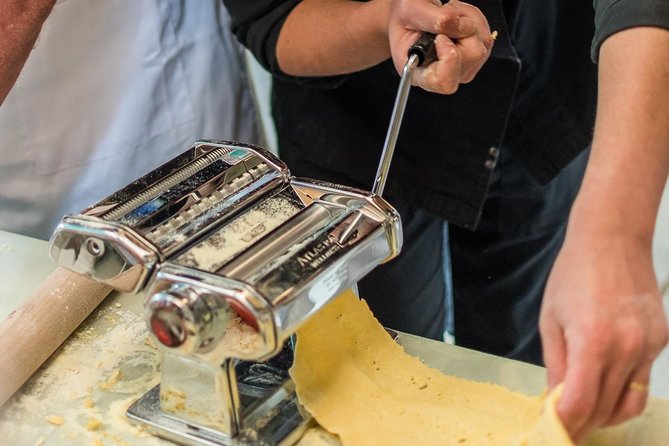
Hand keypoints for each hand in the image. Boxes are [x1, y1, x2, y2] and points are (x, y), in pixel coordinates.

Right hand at [387, 0, 494, 93]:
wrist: (411, 17)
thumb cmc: (405, 18)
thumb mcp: (411, 11)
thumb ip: (436, 19)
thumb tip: (462, 27)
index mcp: (419, 73)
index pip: (444, 82)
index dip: (450, 58)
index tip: (441, 38)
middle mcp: (442, 75)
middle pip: (472, 56)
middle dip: (463, 27)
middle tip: (443, 15)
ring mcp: (461, 68)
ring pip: (482, 44)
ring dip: (468, 20)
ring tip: (446, 15)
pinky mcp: (474, 57)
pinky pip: (485, 37)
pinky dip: (474, 21)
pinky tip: (456, 20)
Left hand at [540, 228, 667, 442]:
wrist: (612, 240)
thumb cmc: (573, 275)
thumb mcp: (551, 320)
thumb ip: (555, 365)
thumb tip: (556, 400)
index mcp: (592, 342)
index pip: (581, 403)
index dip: (566, 424)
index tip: (554, 431)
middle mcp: (627, 349)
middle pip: (607, 409)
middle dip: (584, 424)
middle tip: (567, 428)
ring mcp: (650, 346)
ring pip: (632, 402)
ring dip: (607, 415)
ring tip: (586, 413)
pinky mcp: (662, 341)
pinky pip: (643, 379)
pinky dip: (624, 390)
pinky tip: (606, 382)